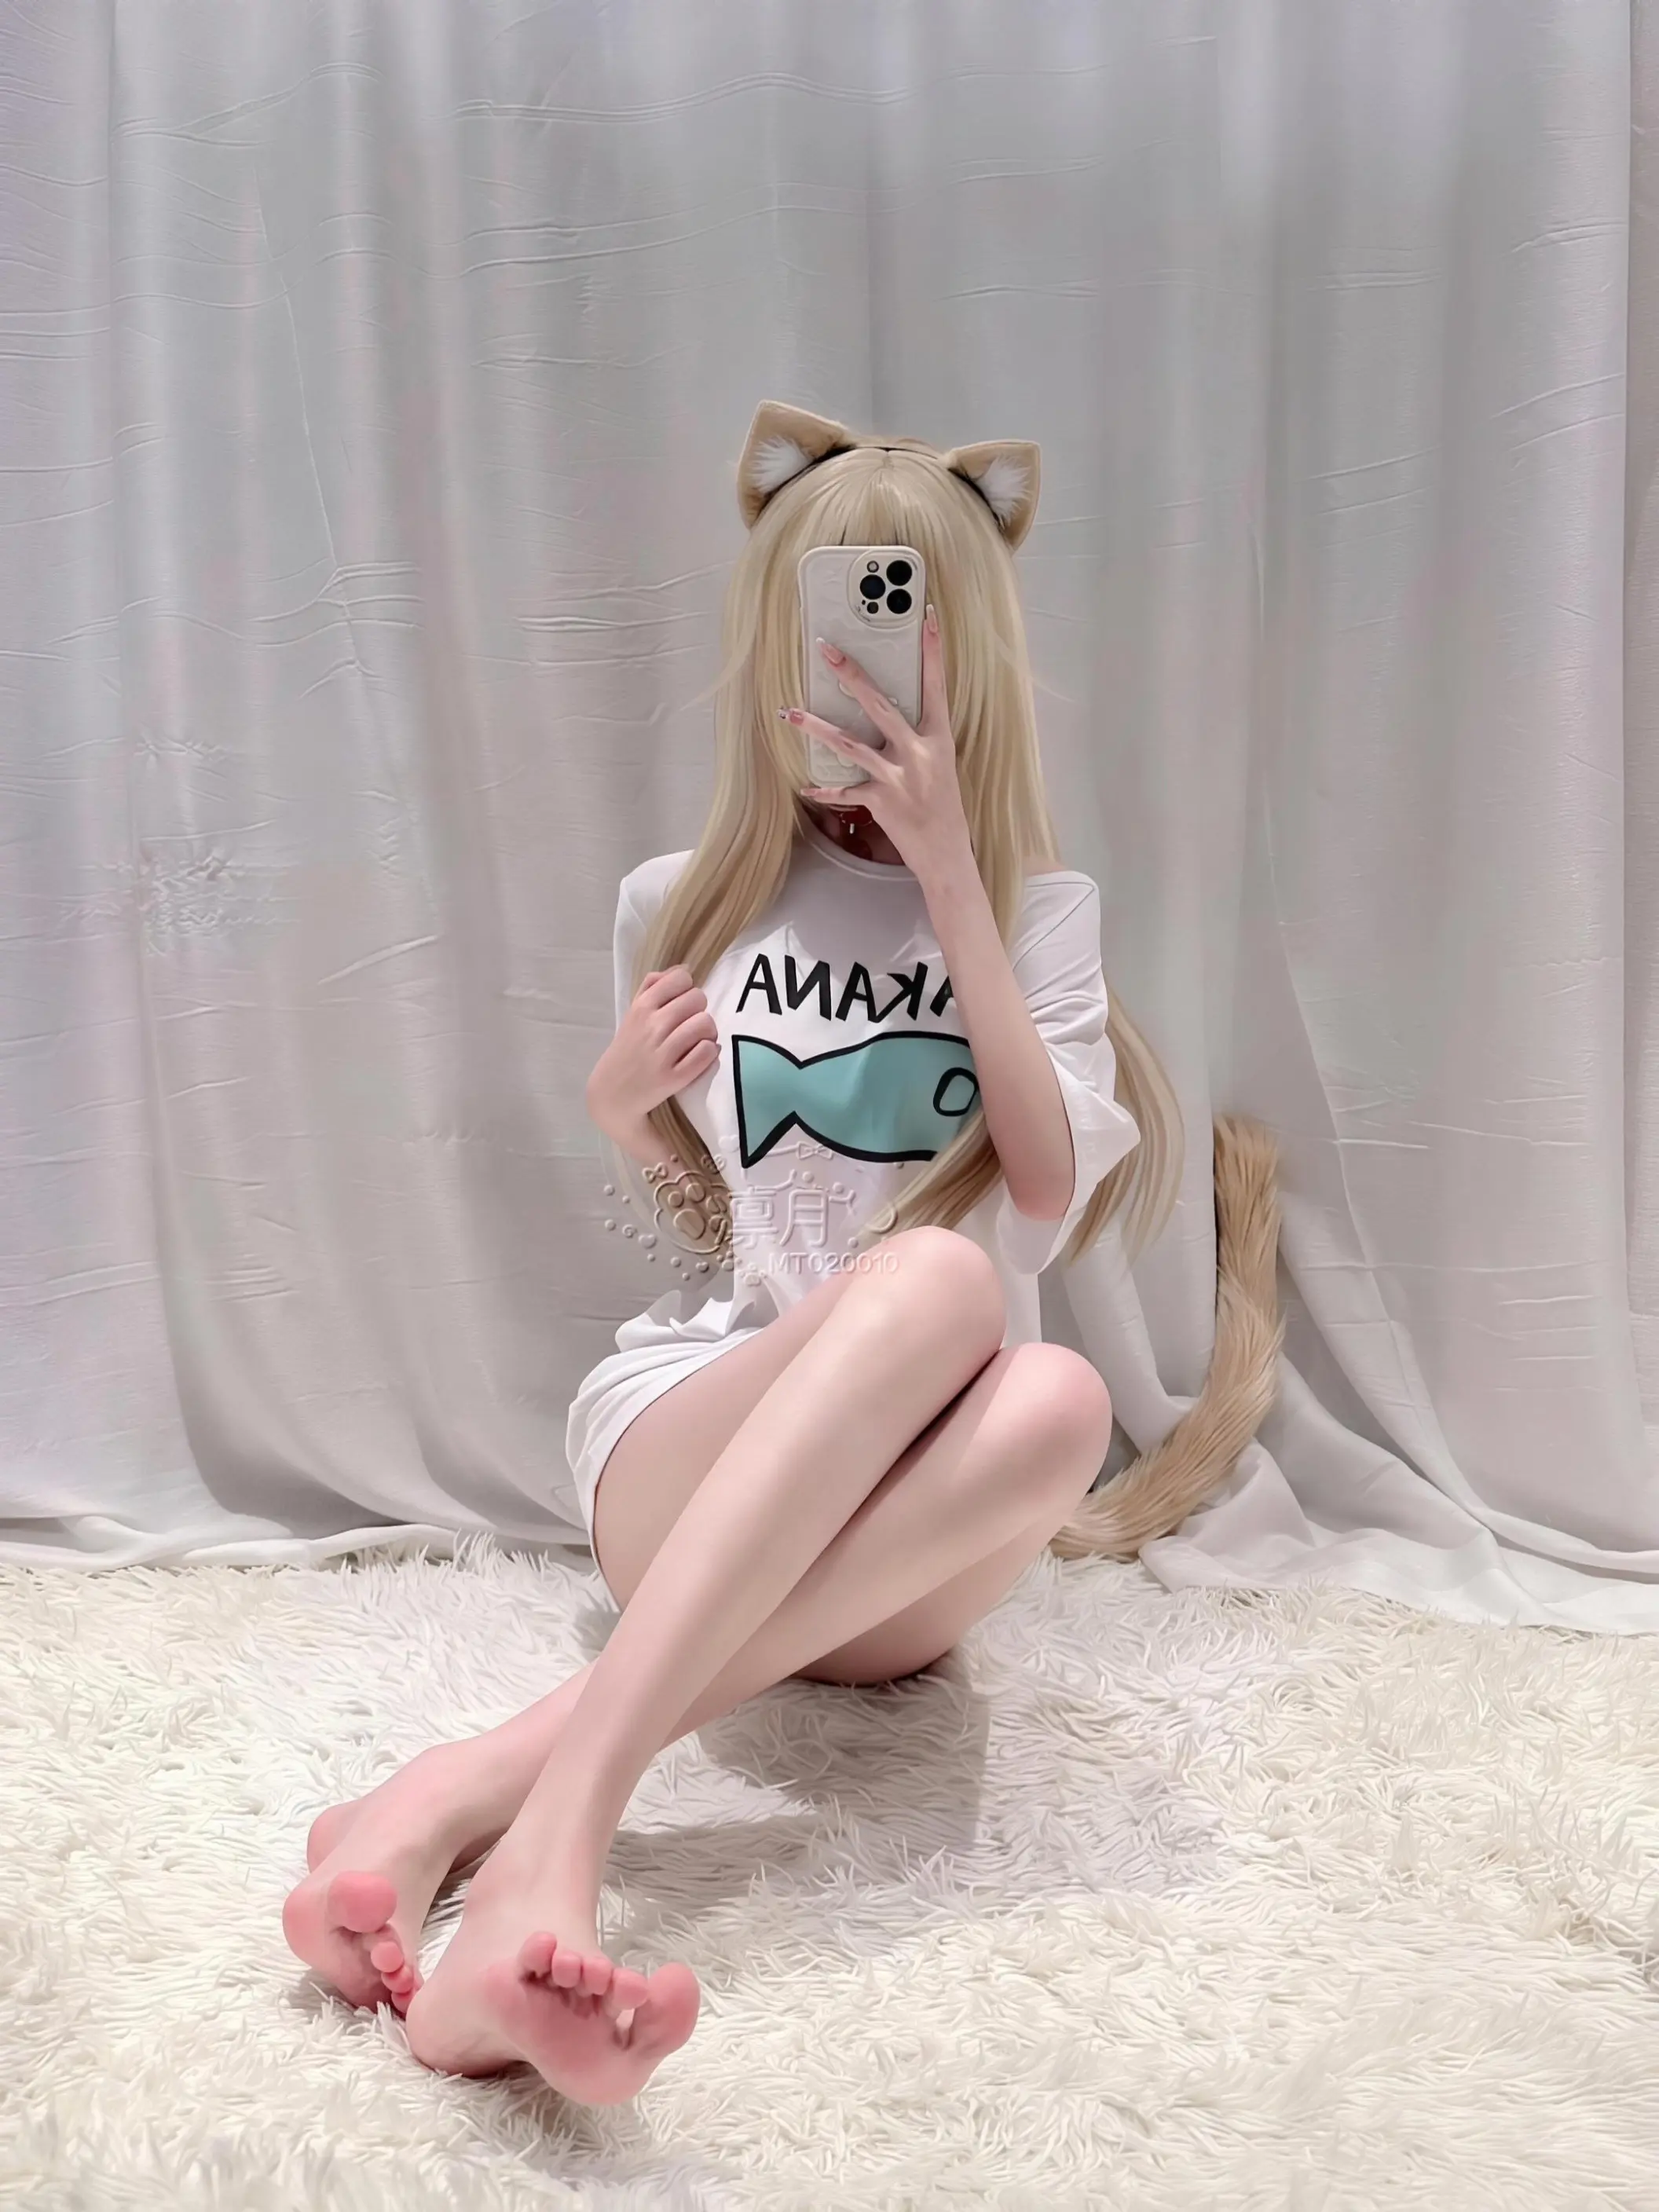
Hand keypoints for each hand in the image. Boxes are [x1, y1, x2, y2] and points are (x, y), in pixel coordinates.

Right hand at [585, 966, 717, 1146]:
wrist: (613, 1093)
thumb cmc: (628, 1049)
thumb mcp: (633, 1013)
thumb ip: (653, 986)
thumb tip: (683, 969)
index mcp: (641, 1007)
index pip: (681, 979)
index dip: (687, 990)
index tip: (681, 1004)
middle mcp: (652, 1027)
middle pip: (698, 999)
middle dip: (698, 1010)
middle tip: (690, 1024)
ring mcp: (663, 1053)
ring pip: (706, 1024)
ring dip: (707, 1032)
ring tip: (698, 1040)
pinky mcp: (674, 1078)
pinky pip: (707, 1052)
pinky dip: (709, 1053)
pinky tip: (700, 1056)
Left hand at [787, 606, 972, 878]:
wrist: (947, 855)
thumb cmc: (944, 809)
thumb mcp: (940, 766)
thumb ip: (918, 740)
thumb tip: (890, 717)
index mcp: (938, 738)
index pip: (936, 685)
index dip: (932, 650)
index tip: (925, 616)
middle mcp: (919, 752)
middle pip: (879, 704)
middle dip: (850, 674)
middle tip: (825, 649)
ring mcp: (899, 776)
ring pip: (850, 743)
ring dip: (816, 727)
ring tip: (789, 713)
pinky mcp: (881, 801)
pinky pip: (844, 791)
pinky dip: (825, 790)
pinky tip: (805, 786)